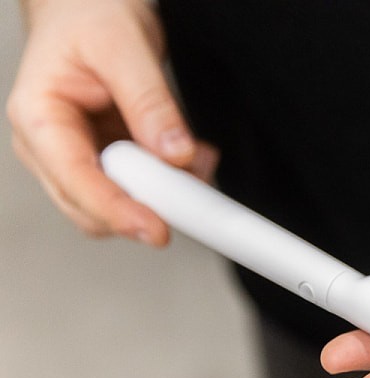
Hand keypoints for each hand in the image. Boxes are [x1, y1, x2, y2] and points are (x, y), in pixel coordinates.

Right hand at [6, 0, 216, 244]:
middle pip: (93, 209)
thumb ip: (150, 103)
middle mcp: (51, 148)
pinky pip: (142, 188)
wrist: (88, 8)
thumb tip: (175, 154)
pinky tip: (189, 156)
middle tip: (195, 193)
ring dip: (164, 193)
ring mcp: (78, 158)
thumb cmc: (89, 16)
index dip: (118, 211)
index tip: (158, 230)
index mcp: (39, 118)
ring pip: (121, 205)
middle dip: (146, 207)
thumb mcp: (123, 48)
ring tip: (196, 159)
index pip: (75, 182)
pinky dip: (172, 180)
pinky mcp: (107, 161)